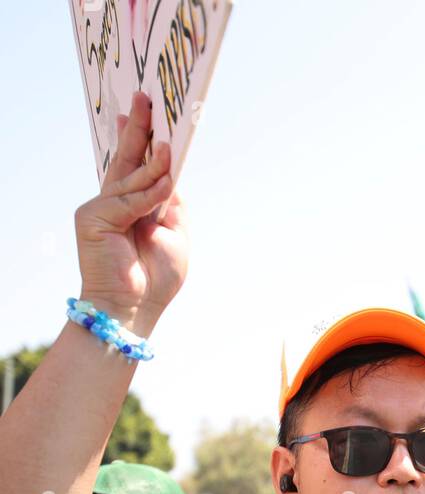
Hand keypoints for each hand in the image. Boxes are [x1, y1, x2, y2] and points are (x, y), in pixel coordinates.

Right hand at [73, 91, 188, 336]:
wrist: (134, 308)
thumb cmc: (156, 278)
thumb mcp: (174, 235)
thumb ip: (171, 203)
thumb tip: (172, 174)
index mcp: (130, 205)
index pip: (135, 165)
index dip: (141, 139)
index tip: (149, 113)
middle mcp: (111, 201)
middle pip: (125, 158)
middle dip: (136, 127)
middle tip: (144, 97)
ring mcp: (100, 207)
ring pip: (132, 178)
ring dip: (155, 163)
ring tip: (170, 144)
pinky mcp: (94, 217)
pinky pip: (131, 199)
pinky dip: (152, 193)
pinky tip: (168, 183)